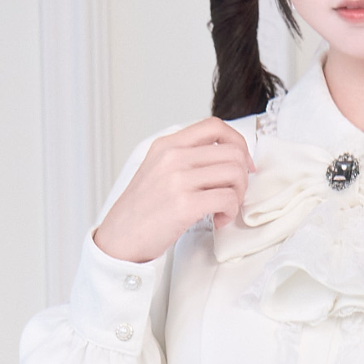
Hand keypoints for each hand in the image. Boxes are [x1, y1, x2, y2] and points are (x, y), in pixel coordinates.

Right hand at [92, 120, 252, 262]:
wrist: (120, 237)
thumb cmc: (143, 209)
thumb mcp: (158, 169)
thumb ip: (187, 158)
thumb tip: (228, 157)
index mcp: (167, 144)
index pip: (215, 126)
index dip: (238, 143)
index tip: (242, 164)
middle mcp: (172, 156)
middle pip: (232, 152)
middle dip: (243, 176)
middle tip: (233, 194)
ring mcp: (178, 179)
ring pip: (235, 174)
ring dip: (238, 196)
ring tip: (224, 209)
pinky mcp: (185, 204)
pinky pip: (228, 199)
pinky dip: (230, 213)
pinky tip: (218, 221)